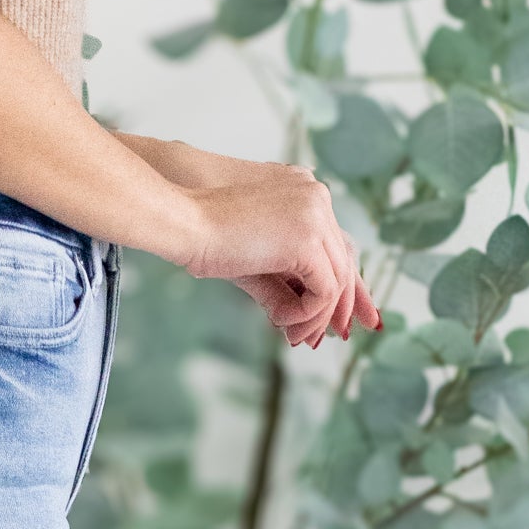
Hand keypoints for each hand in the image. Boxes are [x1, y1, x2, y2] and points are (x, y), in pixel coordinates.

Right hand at [134, 139, 378, 346]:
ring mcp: (315, 215)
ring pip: (337, 278)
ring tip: (294, 337)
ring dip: (317, 315)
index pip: (338, 241)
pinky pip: (325, 289)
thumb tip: (298, 320)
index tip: (344, 315)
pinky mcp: (307, 239)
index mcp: (305, 192)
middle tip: (332, 337)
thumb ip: (283, 283)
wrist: (183, 220)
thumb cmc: (203, 236)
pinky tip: (284, 322)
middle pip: (346, 258)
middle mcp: (317, 197)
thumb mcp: (253, 262)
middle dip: (340, 304)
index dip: (346, 280)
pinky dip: (308, 313)